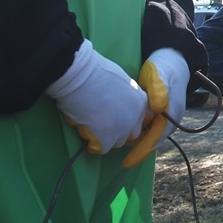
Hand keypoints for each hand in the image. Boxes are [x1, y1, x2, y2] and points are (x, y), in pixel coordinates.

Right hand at [46, 40, 148, 154]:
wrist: (81, 76)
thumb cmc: (96, 73)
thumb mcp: (121, 84)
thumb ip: (125, 98)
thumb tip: (119, 106)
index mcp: (141, 102)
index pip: (138, 120)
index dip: (124, 120)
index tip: (112, 117)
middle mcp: (137, 117)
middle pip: (129, 134)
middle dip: (117, 131)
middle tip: (101, 122)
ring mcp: (123, 129)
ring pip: (116, 143)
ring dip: (104, 137)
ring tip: (90, 124)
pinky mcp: (107, 139)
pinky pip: (100, 149)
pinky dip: (92, 143)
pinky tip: (84, 129)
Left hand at [123, 48, 189, 167]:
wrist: (173, 60)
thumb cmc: (163, 68)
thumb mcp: (158, 76)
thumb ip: (158, 90)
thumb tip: (159, 108)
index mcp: (172, 113)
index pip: (156, 138)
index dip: (141, 151)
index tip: (127, 162)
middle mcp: (172, 119)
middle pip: (153, 140)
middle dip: (138, 150)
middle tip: (119, 157)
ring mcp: (167, 117)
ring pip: (151, 135)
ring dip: (137, 142)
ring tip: (118, 145)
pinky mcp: (161, 113)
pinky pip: (150, 128)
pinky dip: (139, 133)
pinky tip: (126, 132)